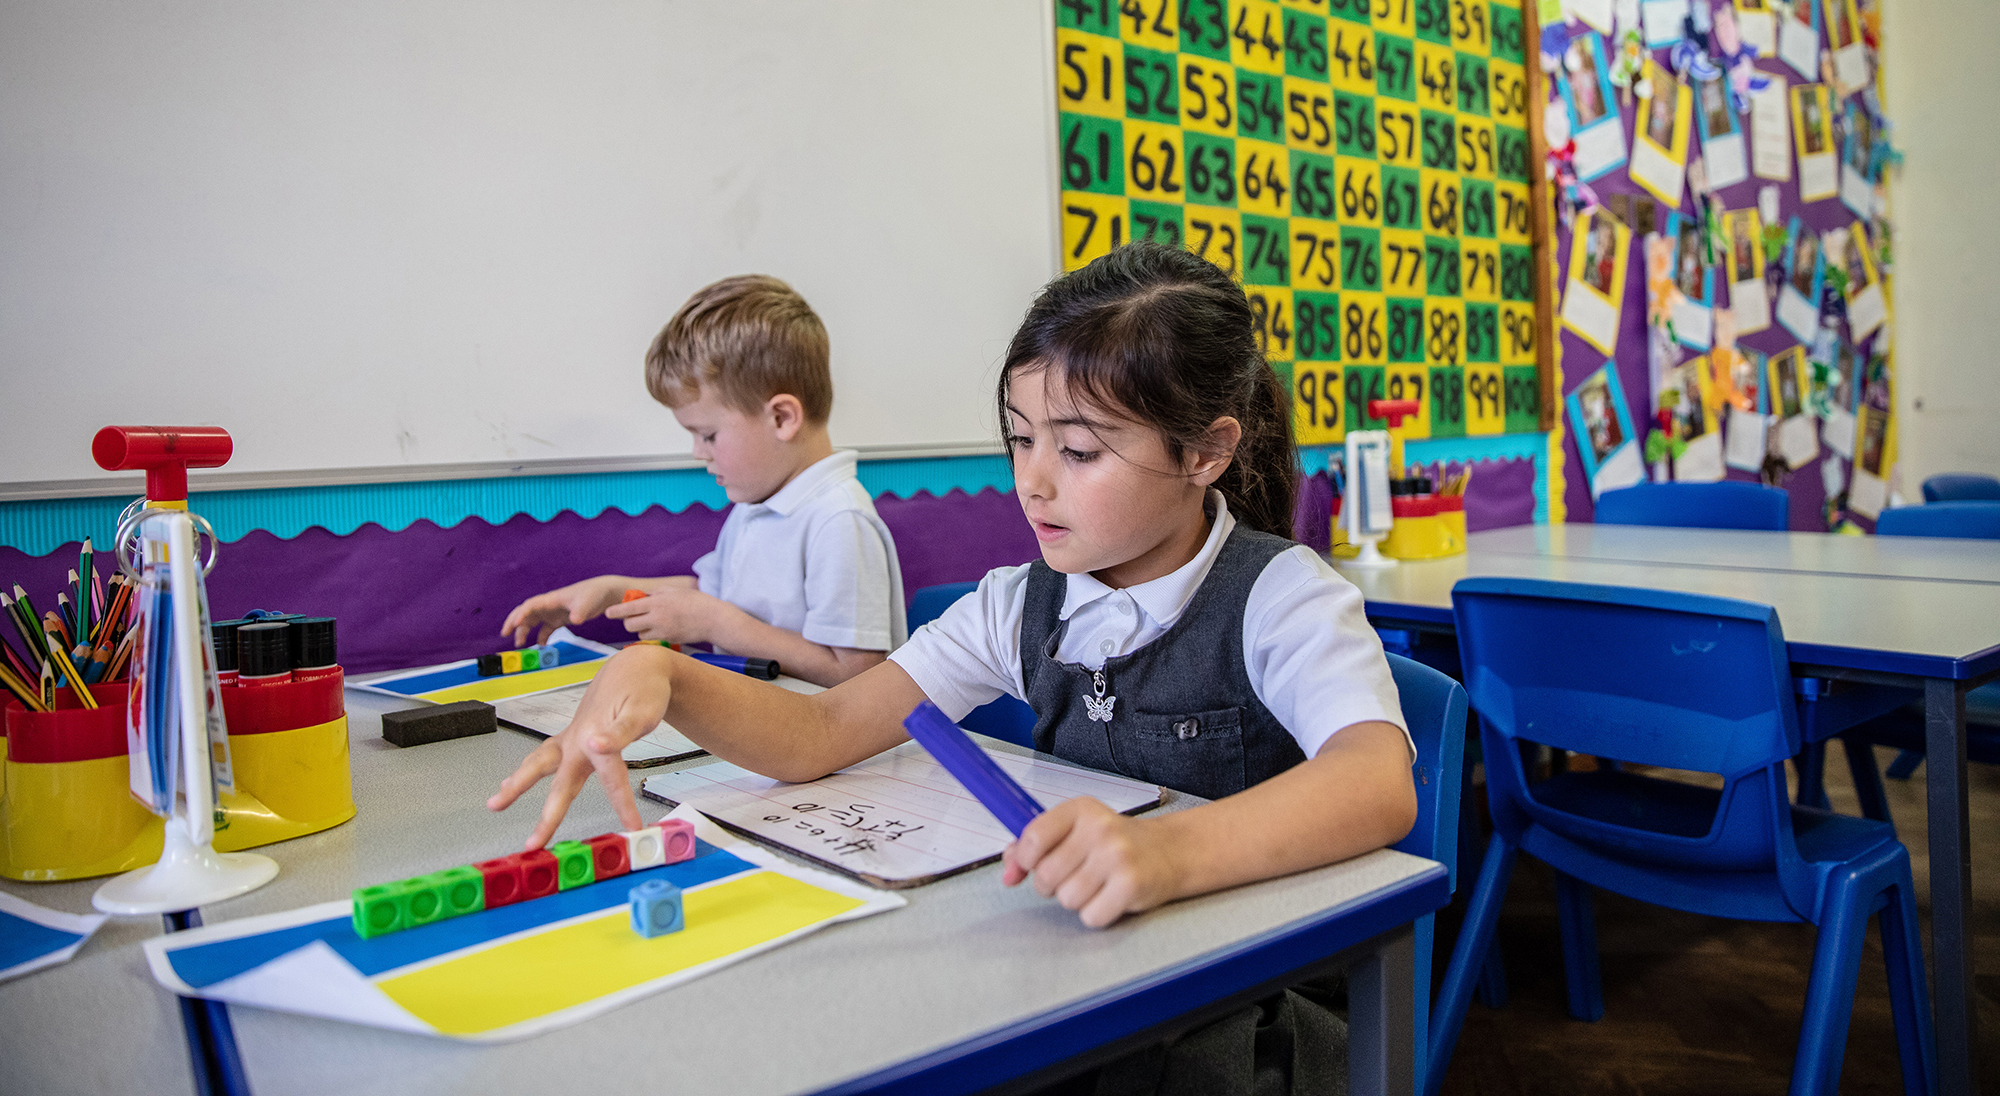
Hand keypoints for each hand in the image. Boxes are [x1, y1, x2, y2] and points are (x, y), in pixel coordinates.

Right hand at [486, 645, 674, 847]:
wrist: (635, 667)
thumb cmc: (643, 691)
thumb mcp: (642, 711)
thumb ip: (619, 732)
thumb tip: (596, 745)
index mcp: (598, 739)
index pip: (613, 780)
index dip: (623, 805)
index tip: (633, 828)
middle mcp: (579, 742)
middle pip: (560, 783)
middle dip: (547, 817)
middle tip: (531, 845)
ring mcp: (571, 738)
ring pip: (538, 764)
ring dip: (517, 785)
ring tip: (495, 803)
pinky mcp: (570, 736)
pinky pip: (543, 757)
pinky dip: (526, 772)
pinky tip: (510, 783)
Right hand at [500, 576, 626, 646]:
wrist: (604, 593)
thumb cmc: (594, 594)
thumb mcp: (587, 602)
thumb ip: (580, 611)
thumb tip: (575, 620)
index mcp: (552, 599)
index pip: (530, 605)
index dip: (520, 614)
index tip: (514, 624)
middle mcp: (549, 605)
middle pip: (526, 612)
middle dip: (514, 621)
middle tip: (505, 633)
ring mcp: (554, 612)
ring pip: (533, 621)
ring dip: (524, 631)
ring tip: (519, 644)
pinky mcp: (560, 618)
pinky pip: (546, 628)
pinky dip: (541, 637)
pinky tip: (541, 646)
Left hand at [604, 585, 724, 644]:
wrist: (713, 619)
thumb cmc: (695, 601)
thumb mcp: (674, 591)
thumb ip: (655, 593)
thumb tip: (641, 597)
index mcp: (657, 601)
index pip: (629, 607)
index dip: (615, 611)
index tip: (607, 613)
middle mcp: (657, 617)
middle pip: (629, 624)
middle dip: (628, 621)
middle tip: (633, 617)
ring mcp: (662, 630)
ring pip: (639, 633)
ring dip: (640, 628)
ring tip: (651, 622)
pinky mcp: (669, 639)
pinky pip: (651, 639)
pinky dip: (651, 635)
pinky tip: (660, 629)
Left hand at [1000, 798, 1182, 928]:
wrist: (1168, 852)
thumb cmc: (1113, 843)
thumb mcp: (1074, 832)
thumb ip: (1035, 846)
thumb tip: (1008, 872)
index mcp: (1080, 810)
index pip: (1033, 837)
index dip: (1025, 859)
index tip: (1033, 863)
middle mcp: (1100, 828)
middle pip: (1046, 875)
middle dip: (1051, 885)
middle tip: (1072, 876)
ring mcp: (1117, 856)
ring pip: (1067, 898)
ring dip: (1076, 900)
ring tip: (1096, 885)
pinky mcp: (1131, 884)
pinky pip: (1091, 915)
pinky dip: (1097, 914)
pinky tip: (1110, 897)